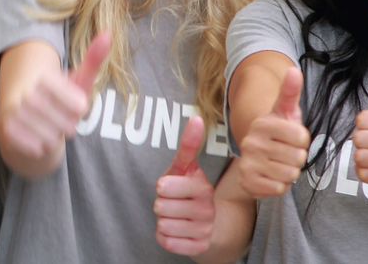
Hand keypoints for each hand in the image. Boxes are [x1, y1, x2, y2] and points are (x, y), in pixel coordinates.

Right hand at [1, 33, 110, 159]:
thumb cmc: (58, 99)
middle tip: (62, 119)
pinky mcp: (6, 129)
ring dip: (56, 137)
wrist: (22, 117)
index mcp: (45, 77)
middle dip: (69, 125)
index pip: (78, 104)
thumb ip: (93, 60)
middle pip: (67, 124)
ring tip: (50, 128)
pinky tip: (39, 137)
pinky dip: (43, 146)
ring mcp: (14, 110)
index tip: (76, 106)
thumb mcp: (77, 81)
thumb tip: (108, 34)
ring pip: (53, 137)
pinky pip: (38, 147)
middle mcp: (26, 92)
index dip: (80, 110)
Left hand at [155, 116, 213, 256]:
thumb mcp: (186, 168)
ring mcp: (204, 230)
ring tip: (175, 216)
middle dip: (161, 204)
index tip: (169, 186)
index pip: (164, 187)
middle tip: (173, 203)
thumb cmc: (188, 190)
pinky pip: (166, 242)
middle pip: (160, 207)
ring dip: (163, 221)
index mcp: (203, 187)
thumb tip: (197, 118)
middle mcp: (207, 210)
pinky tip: (176, 230)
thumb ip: (189, 145)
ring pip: (162, 225)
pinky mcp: (198, 248)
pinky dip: (165, 236)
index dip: (162, 187)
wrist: (208, 223)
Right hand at [238, 67, 309, 196]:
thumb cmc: (277, 135)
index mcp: (262, 123)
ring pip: (290, 173)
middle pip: (297, 157)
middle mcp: (251, 141)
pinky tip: (271, 176)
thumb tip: (294, 69)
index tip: (292, 139)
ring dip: (289, 172)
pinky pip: (280, 188)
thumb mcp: (285, 112)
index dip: (302, 141)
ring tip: (279, 165)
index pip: (301, 137)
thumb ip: (290, 92)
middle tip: (285, 154)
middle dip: (297, 158)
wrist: (256, 160)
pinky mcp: (247, 181)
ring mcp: (247, 162)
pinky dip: (280, 186)